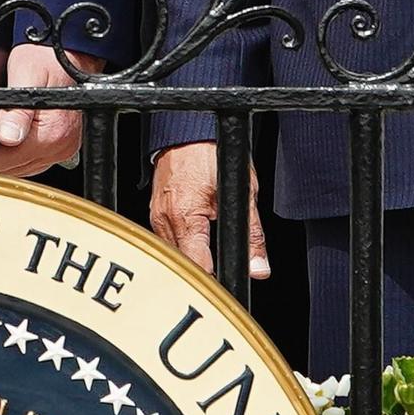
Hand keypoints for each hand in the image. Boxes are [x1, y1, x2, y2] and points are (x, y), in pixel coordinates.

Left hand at [0, 44, 104, 177]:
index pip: (1, 163)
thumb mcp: (24, 75)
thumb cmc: (46, 60)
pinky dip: (23, 148)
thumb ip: (15, 111)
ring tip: (12, 120)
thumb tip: (7, 137)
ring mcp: (64, 149)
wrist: (68, 55)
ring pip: (21, 167)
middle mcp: (61, 147)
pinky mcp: (64, 147)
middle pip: (10, 168)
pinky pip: (34, 161)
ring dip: (10, 149)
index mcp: (51, 135)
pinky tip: (22, 128)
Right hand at [145, 141, 269, 281]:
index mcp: (186, 216)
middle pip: (184, 264)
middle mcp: (165, 219)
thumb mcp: (243, 192)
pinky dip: (183, 245)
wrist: (189, 131)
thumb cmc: (214, 154)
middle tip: (223, 272)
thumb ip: (251, 234)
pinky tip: (196, 241)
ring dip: (192, 258)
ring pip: (174, 254)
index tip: (228, 283)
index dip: (217, 279)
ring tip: (210, 257)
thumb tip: (259, 268)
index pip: (198, 267)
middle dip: (204, 272)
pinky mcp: (155, 212)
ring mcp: (157, 216)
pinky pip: (168, 240)